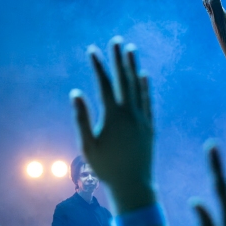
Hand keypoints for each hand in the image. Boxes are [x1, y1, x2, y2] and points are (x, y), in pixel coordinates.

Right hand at [70, 37, 153, 203]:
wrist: (134, 185)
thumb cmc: (106, 168)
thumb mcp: (88, 146)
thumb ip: (82, 118)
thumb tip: (76, 93)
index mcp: (113, 116)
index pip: (105, 84)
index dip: (98, 65)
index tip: (92, 50)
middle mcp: (130, 113)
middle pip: (124, 80)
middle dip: (118, 59)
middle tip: (116, 40)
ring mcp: (142, 118)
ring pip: (138, 87)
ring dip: (133, 67)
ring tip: (131, 50)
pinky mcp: (150, 126)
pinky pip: (148, 101)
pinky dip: (146, 87)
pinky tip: (144, 76)